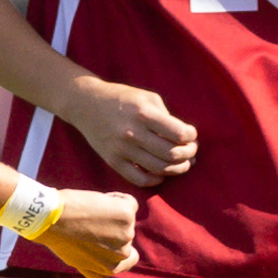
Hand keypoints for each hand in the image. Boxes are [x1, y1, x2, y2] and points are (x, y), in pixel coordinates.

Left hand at [40, 190, 138, 277]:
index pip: (130, 258)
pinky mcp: (127, 214)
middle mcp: (122, 253)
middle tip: (89, 225)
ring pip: (127, 218)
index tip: (98, 237)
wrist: (51, 218)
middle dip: (112, 229)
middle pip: (127, 236)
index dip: (114, 245)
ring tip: (90, 215)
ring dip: (112, 213)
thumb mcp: (81, 263)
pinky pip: (128, 202)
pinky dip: (115, 198)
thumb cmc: (62, 240)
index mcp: (112, 268)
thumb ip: (97, 277)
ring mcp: (126, 234)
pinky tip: (97, 203)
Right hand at [60, 78, 197, 187]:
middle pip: (171, 154)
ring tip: (182, 163)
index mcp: (144, 114)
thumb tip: (185, 139)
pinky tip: (162, 173)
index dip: (191, 137)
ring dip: (177, 169)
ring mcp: (122, 150)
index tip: (191, 135)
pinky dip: (156, 180)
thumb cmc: (122, 98)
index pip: (178, 133)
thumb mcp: (147, 98)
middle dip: (188, 154)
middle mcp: (133, 134)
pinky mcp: (114, 162)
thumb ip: (166, 117)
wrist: (87, 104)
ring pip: (159, 169)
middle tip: (191, 151)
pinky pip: (140, 179)